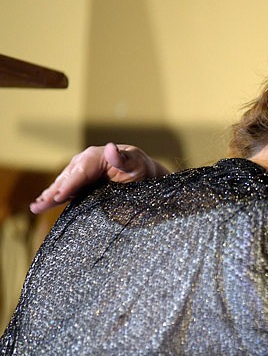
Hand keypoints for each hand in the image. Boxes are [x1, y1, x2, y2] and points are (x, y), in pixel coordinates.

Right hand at [30, 143, 168, 213]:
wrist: (143, 173)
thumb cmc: (140, 168)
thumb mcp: (136, 164)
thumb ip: (123, 159)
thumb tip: (111, 148)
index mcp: (96, 156)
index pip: (80, 172)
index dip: (69, 185)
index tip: (60, 196)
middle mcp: (84, 161)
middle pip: (67, 179)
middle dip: (53, 192)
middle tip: (40, 206)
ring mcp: (80, 171)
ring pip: (62, 184)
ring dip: (49, 196)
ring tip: (36, 207)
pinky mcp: (81, 181)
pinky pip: (65, 189)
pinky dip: (53, 196)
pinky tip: (42, 204)